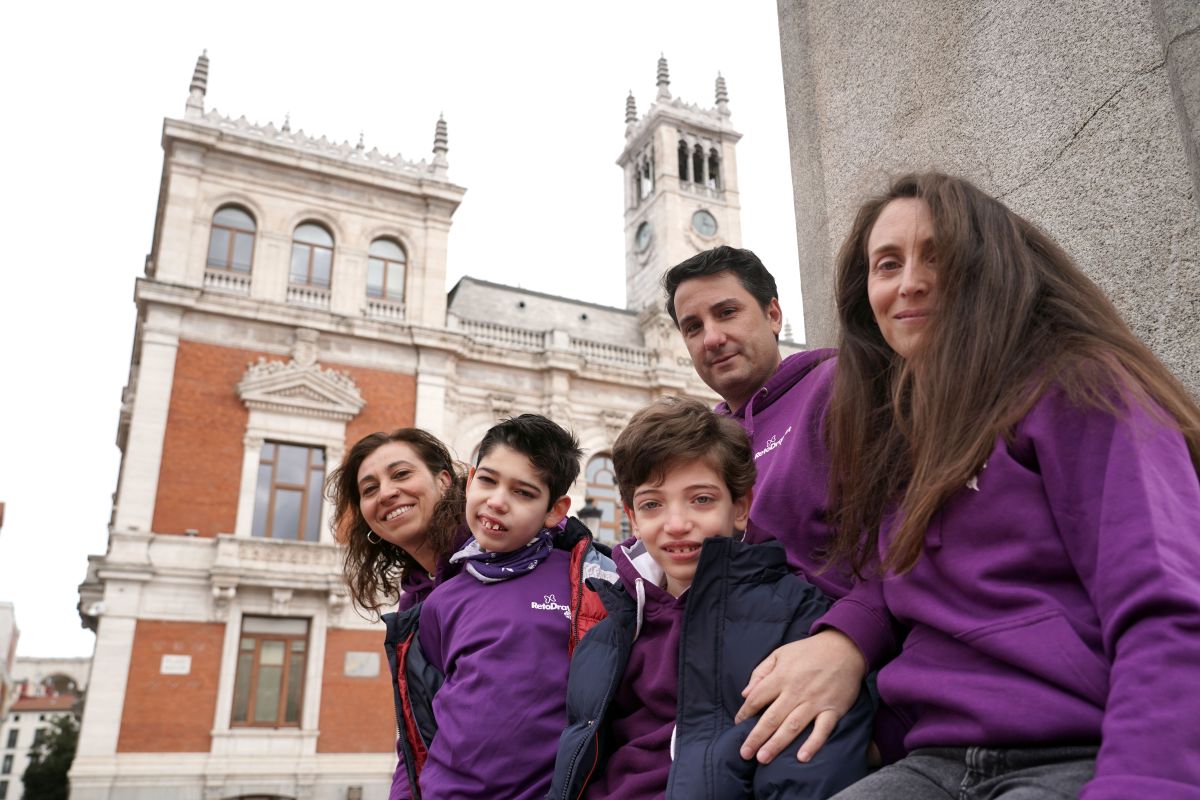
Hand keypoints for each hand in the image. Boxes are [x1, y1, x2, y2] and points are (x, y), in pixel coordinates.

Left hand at [735, 629, 866, 763]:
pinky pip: (822, 730)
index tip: (738, 724)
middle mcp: (796, 691)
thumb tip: (745, 693)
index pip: (757, 698)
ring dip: (776, 744)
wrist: (844, 648)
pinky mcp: (833, 709)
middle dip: (756, 737)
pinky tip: (802, 758)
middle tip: (744, 754)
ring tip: (763, 759)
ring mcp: (815, 702)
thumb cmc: (808, 651)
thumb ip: (760, 672)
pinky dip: (813, 744)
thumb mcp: (780, 653)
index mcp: (781, 676)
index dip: (745, 712)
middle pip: (771, 717)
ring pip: (792, 726)